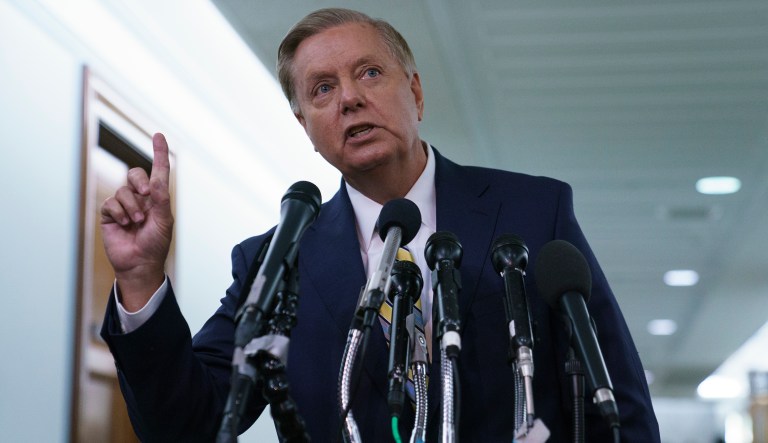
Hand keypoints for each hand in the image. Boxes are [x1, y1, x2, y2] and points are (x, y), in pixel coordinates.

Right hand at [100, 133, 173, 310]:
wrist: (140, 264)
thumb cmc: (156, 243)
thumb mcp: (164, 220)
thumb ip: (161, 198)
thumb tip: (157, 179)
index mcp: (157, 197)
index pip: (158, 170)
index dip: (159, 153)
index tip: (158, 135)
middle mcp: (140, 197)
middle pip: (135, 174)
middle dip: (140, 182)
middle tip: (147, 196)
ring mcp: (124, 205)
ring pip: (123, 190)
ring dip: (132, 206)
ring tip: (137, 222)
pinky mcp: (109, 214)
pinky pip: (111, 202)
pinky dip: (119, 213)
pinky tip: (124, 224)